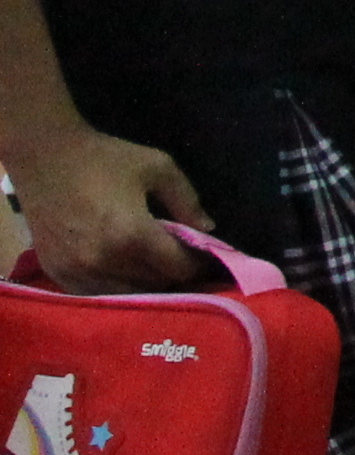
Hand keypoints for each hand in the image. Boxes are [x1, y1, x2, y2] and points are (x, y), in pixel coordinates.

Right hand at [15, 124, 208, 292]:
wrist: (46, 158)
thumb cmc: (105, 159)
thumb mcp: (158, 167)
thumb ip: (187, 200)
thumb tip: (208, 230)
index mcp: (132, 235)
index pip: (178, 268)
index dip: (198, 264)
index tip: (207, 256)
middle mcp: (104, 261)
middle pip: (155, 285)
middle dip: (175, 274)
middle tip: (182, 260)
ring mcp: (77, 272)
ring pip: (127, 295)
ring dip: (147, 285)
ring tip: (156, 266)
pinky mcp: (58, 275)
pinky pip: (97, 295)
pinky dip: (116, 287)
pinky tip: (124, 271)